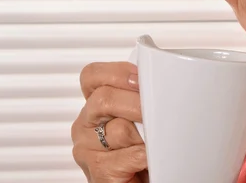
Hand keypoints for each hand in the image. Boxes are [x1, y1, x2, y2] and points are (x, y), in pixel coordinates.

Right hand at [72, 62, 147, 182]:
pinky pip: (127, 156)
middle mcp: (86, 125)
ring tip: (152, 143)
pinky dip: (144, 156)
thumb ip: (137, 97)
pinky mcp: (97, 171)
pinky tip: (148, 158)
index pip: (93, 76)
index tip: (141, 79)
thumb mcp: (136, 116)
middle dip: (137, 103)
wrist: (139, 181)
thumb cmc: (141, 150)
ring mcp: (88, 148)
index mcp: (94, 105)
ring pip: (120, 129)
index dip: (118, 73)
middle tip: (158, 112)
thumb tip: (159, 82)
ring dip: (145, 136)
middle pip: (105, 98)